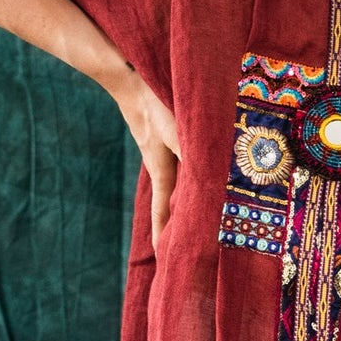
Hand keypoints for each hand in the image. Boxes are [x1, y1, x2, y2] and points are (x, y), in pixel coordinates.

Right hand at [113, 71, 182, 250]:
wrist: (132, 82)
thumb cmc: (155, 107)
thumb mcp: (177, 132)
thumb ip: (193, 155)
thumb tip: (207, 181)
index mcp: (162, 173)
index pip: (164, 212)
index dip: (165, 236)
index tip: (163, 259)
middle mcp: (162, 169)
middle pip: (169, 207)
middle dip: (173, 230)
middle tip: (178, 252)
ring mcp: (162, 157)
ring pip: (175, 190)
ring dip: (180, 209)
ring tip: (187, 227)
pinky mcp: (165, 145)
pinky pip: (179, 173)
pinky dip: (186, 186)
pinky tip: (194, 186)